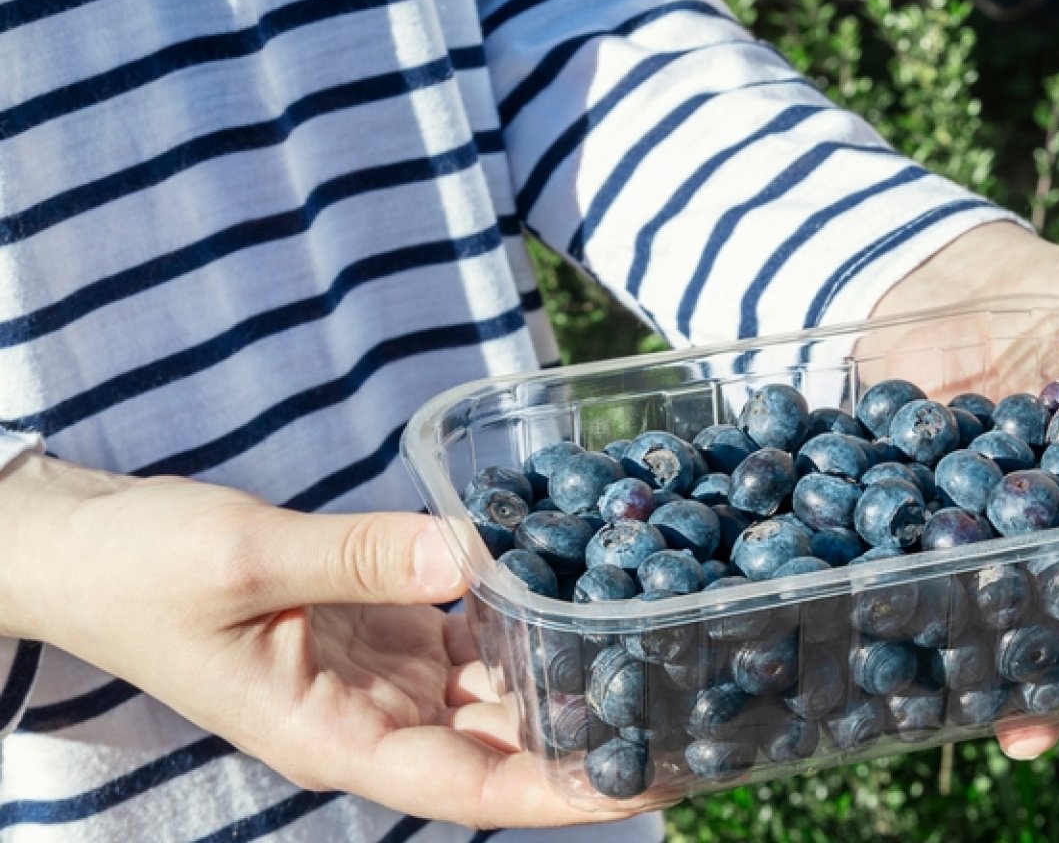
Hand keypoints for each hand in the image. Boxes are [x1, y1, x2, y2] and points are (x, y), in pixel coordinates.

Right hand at [0, 455, 638, 828]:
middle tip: (701, 707)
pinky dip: (527, 609)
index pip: (478, 787)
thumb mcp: (247, 559)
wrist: (78, 546)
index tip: (655, 781)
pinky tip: (589, 578)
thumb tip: (472, 552)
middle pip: (509, 745)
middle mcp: (373, 719)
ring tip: (669, 649)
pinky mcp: (383, 623)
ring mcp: (382, 673)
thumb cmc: (139, 571)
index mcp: (337, 738)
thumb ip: (361, 556)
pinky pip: (472, 627)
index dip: (568, 791)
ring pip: (501, 687)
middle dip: (598, 735)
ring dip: (574, 673)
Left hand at [873, 221, 1058, 759]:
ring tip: (962, 715)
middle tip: (1032, 734)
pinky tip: (882, 636)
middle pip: (1057, 615)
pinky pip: (903, 562)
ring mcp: (977, 528)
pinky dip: (895, 598)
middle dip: (1049, 680)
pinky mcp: (907, 511)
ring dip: (974, 662)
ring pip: (981, 605)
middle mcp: (1052, 527)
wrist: (952, 277)